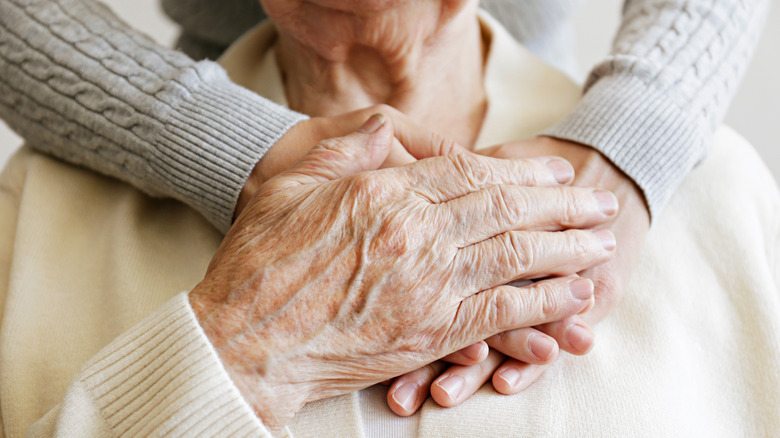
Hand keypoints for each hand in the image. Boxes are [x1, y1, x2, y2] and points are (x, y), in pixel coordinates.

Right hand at [190, 116, 616, 430]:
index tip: (554, 173)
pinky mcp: (430, 332)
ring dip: (567, 249)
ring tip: (603, 244)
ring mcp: (428, 284)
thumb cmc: (258, 262)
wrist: (245, 342)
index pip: (471, 172)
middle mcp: (416, 233)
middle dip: (562, 205)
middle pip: (507, 210)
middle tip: (599, 201)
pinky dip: (544, 303)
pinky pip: (502, 312)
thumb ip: (345, 152)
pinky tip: (574, 298)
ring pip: (517, 257)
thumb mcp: (289, 183)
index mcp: (384, 191)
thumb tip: (389, 135)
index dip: (521, 172)